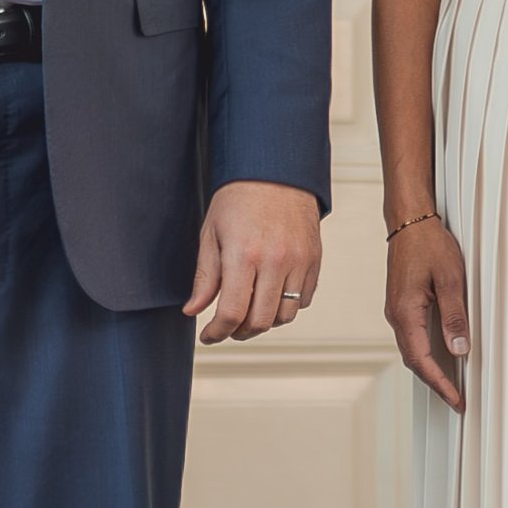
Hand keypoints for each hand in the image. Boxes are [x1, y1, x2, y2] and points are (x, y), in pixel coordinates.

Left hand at [185, 180, 323, 345]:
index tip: (208, 336)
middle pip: (259, 322)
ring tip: (248, 311)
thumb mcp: (211, 234)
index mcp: (244, 254)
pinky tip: (269, 295)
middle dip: (238, 333)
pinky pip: (303, 300)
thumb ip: (204, 277)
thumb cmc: (238, 198)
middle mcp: (275, 261)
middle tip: (226, 328)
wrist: (275, 171)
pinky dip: (286, 307)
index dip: (217, 332)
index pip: (232, 312)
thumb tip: (193, 310)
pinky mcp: (314, 260)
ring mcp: (298, 262)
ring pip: (284, 316)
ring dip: (263, 322)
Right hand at [384, 213, 469, 409]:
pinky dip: (426, 353)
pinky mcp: (402, 304)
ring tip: (452, 384)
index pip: (422, 360)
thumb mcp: (451, 279)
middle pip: (414, 361)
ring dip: (431, 369)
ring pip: (412, 350)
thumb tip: (459, 349)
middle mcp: (396, 315)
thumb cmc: (429, 244)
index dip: (440, 384)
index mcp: (405, 312)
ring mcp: (397, 310)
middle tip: (457, 400)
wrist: (409, 221)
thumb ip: (454, 316)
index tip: (456, 400)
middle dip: (435, 383)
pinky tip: (441, 356)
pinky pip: (412, 337)